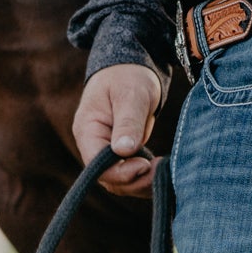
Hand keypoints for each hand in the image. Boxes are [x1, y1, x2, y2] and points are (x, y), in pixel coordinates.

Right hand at [72, 63, 162, 197]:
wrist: (132, 69)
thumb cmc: (128, 76)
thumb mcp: (131, 95)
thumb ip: (128, 122)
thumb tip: (124, 151)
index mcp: (87, 130)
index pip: (96, 165)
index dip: (121, 173)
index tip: (146, 165)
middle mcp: (92, 145)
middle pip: (108, 178)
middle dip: (135, 181)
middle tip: (161, 171)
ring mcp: (106, 152)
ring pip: (120, 182)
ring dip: (142, 183)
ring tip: (164, 170)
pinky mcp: (121, 155)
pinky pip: (130, 175)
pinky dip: (146, 178)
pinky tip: (162, 170)